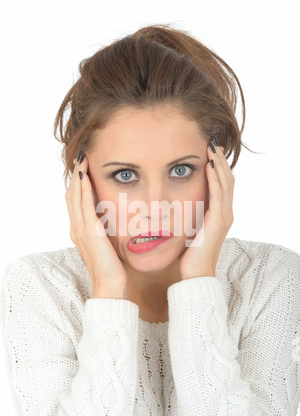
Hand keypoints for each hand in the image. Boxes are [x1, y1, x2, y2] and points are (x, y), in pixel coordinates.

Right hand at [65, 153, 127, 297]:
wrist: (110, 286)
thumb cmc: (112, 269)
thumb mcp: (107, 245)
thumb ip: (106, 232)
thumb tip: (112, 221)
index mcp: (80, 231)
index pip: (75, 202)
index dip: (78, 184)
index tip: (84, 169)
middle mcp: (76, 228)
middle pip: (71, 195)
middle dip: (76, 175)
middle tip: (81, 157)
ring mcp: (80, 230)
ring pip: (75, 196)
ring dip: (78, 177)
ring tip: (82, 160)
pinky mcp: (89, 232)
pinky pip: (84, 205)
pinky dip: (84, 189)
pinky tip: (86, 176)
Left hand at [179, 141, 234, 279]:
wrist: (195, 273)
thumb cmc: (190, 253)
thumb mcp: (191, 227)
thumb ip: (191, 213)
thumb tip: (178, 201)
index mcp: (220, 213)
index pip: (223, 183)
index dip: (218, 166)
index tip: (209, 150)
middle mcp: (225, 212)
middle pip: (228, 179)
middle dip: (220, 160)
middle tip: (212, 142)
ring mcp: (224, 217)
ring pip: (226, 183)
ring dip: (218, 164)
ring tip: (211, 147)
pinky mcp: (218, 221)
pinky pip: (219, 195)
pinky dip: (215, 179)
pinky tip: (208, 166)